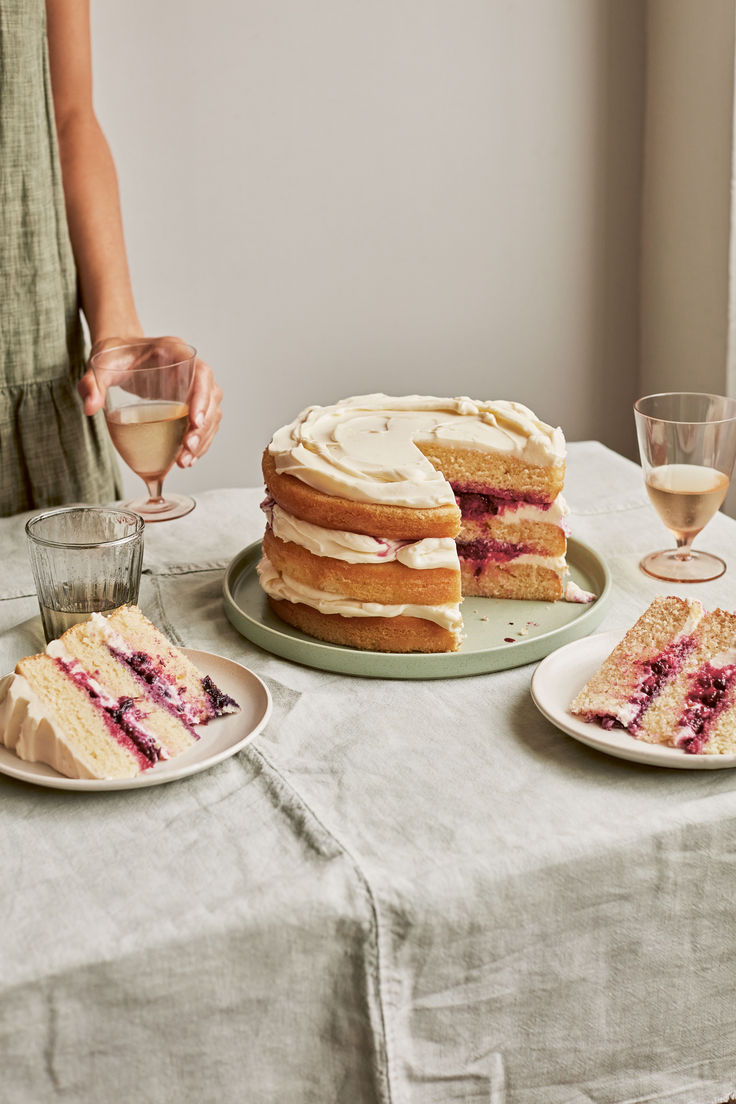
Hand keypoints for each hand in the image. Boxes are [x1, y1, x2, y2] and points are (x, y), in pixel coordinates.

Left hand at [80, 336, 222, 466]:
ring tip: (184, 460)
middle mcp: (190, 368)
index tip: (195, 421)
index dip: (202, 397)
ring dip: (203, 439)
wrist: (118, 356)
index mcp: (175, 351)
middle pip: (212, 397)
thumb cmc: (114, 356)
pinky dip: (198, 442)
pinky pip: (203, 424)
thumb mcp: (100, 367)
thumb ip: (92, 384)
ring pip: (212, 414)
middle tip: (187, 448)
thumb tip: (90, 407)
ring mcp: (193, 386)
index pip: (201, 372)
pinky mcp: (190, 403)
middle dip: (204, 427)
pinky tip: (185, 459)